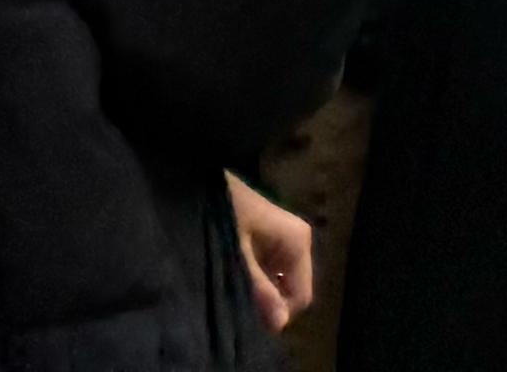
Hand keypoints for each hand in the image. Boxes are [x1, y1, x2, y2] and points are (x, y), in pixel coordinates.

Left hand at [228, 176, 316, 331]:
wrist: (204, 181)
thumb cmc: (224, 214)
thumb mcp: (236, 254)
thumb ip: (258, 288)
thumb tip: (281, 324)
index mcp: (298, 242)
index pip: (302, 296)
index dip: (277, 314)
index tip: (246, 319)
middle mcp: (299, 240)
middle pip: (293, 289)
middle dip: (268, 303)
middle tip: (235, 305)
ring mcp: (286, 239)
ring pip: (281, 281)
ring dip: (260, 292)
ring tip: (231, 292)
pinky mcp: (272, 238)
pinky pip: (272, 270)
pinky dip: (255, 280)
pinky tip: (233, 279)